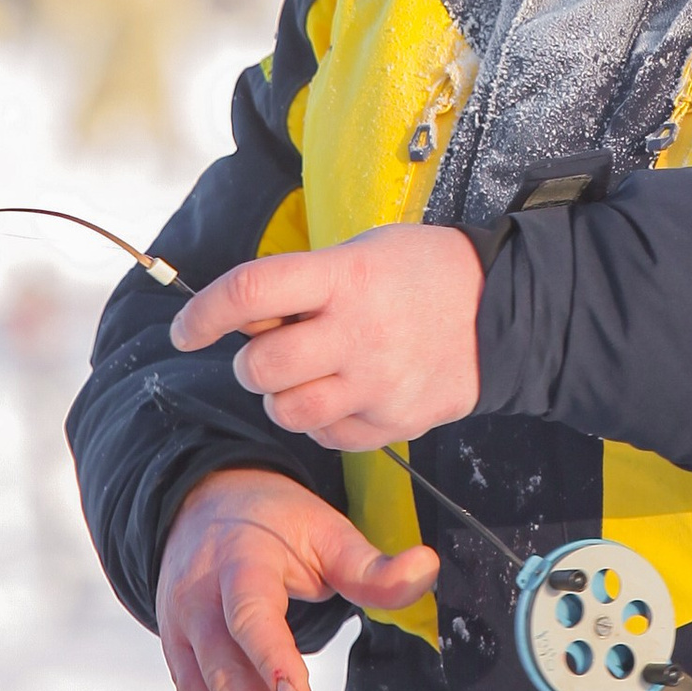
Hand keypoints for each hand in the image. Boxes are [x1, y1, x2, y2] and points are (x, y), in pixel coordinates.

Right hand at [155, 470, 438, 690]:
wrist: (200, 510)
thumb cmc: (274, 524)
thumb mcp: (324, 531)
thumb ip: (371, 564)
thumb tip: (428, 568)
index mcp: (237, 565)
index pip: (249, 615)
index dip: (271, 657)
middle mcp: (197, 605)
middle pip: (222, 673)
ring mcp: (181, 640)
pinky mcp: (181, 667)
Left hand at [174, 225, 484, 452]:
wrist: (505, 309)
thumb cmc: (421, 272)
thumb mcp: (361, 253)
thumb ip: (302, 284)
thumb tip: (241, 320)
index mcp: (345, 277)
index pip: (249, 292)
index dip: (203, 312)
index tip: (186, 328)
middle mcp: (358, 333)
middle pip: (260, 367)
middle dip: (250, 362)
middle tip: (268, 350)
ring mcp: (378, 384)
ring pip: (288, 412)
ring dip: (280, 396)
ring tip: (305, 375)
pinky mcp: (395, 423)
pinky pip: (328, 437)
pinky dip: (322, 420)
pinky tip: (343, 392)